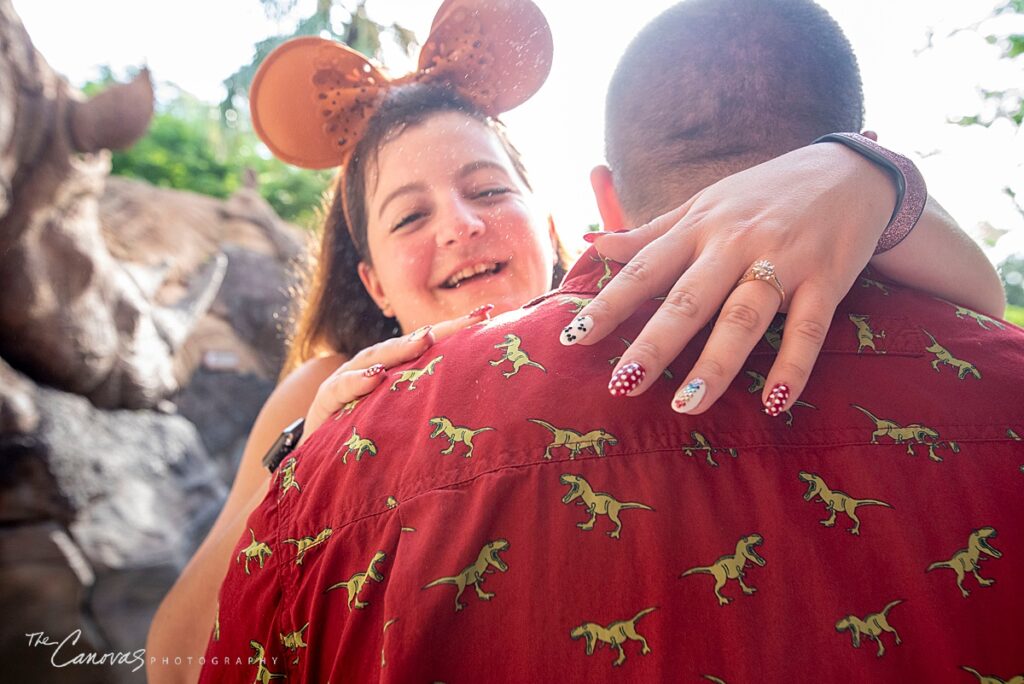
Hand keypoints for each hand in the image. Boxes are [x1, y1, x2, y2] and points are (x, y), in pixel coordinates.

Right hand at [297, 304, 493, 445]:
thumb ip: (428, 407)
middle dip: (439, 330)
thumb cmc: (368, 437)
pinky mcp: (327, 400)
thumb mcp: (401, 420)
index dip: (456, 329)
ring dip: (400, 348)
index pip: (428, 345)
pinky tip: (373, 379)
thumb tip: (481, 408)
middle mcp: (374, 367)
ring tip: (426, 340)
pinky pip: (341, 388)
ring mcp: (349, 379)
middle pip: (408, 344)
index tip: (488, 314)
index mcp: (396, 370)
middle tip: (468, 321)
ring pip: (376, 357)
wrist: (319, 456)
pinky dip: (356, 383)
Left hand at [573, 142, 895, 415]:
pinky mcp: (828, 280)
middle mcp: (736, 244)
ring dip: (716, 363)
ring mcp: (784, 262)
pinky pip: (809, 329)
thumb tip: (595, 246)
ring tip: (687, 403)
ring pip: (744, 317)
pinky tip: (775, 403)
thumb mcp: (704, 204)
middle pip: (689, 299)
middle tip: (623, 384)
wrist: (849, 170)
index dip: (609, 304)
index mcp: (700, 227)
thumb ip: (653, 232)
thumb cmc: (764, 194)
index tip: (575, 338)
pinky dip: (793, 366)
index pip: (645, 269)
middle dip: (654, 343)